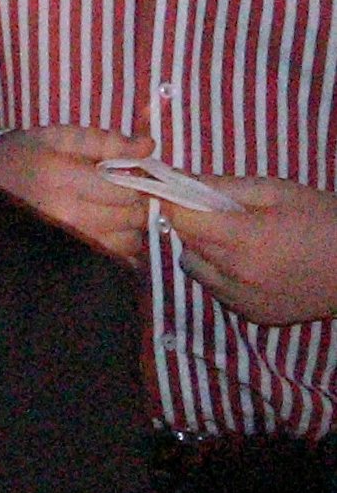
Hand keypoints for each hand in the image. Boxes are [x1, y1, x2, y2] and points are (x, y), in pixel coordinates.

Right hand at [0, 127, 155, 263]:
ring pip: (126, 241)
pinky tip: (107, 230)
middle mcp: (65, 213)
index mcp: (62, 178)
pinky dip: (119, 245)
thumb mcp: (61, 136)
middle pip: (130, 217)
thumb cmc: (27, 153)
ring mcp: (67, 238)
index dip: (136, 180)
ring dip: (129, 226)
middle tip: (121, 192)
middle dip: (135, 203)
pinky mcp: (68, 254)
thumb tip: (149, 145)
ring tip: (112, 211)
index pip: (126, 190)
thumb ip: (106, 141)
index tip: (128, 175)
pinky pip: (113, 257)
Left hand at [169, 178, 336, 325]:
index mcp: (244, 238)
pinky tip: (250, 263)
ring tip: (234, 239)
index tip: (171, 191)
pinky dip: (221, 275)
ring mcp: (245, 300)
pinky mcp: (255, 315)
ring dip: (203, 251)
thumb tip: (175, 177)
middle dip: (191, 224)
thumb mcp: (277, 190)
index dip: (171, 201)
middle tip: (214, 212)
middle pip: (186, 243)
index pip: (179, 219)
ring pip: (196, 269)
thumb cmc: (324, 219)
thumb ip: (222, 185)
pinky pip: (217, 290)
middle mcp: (238, 274)